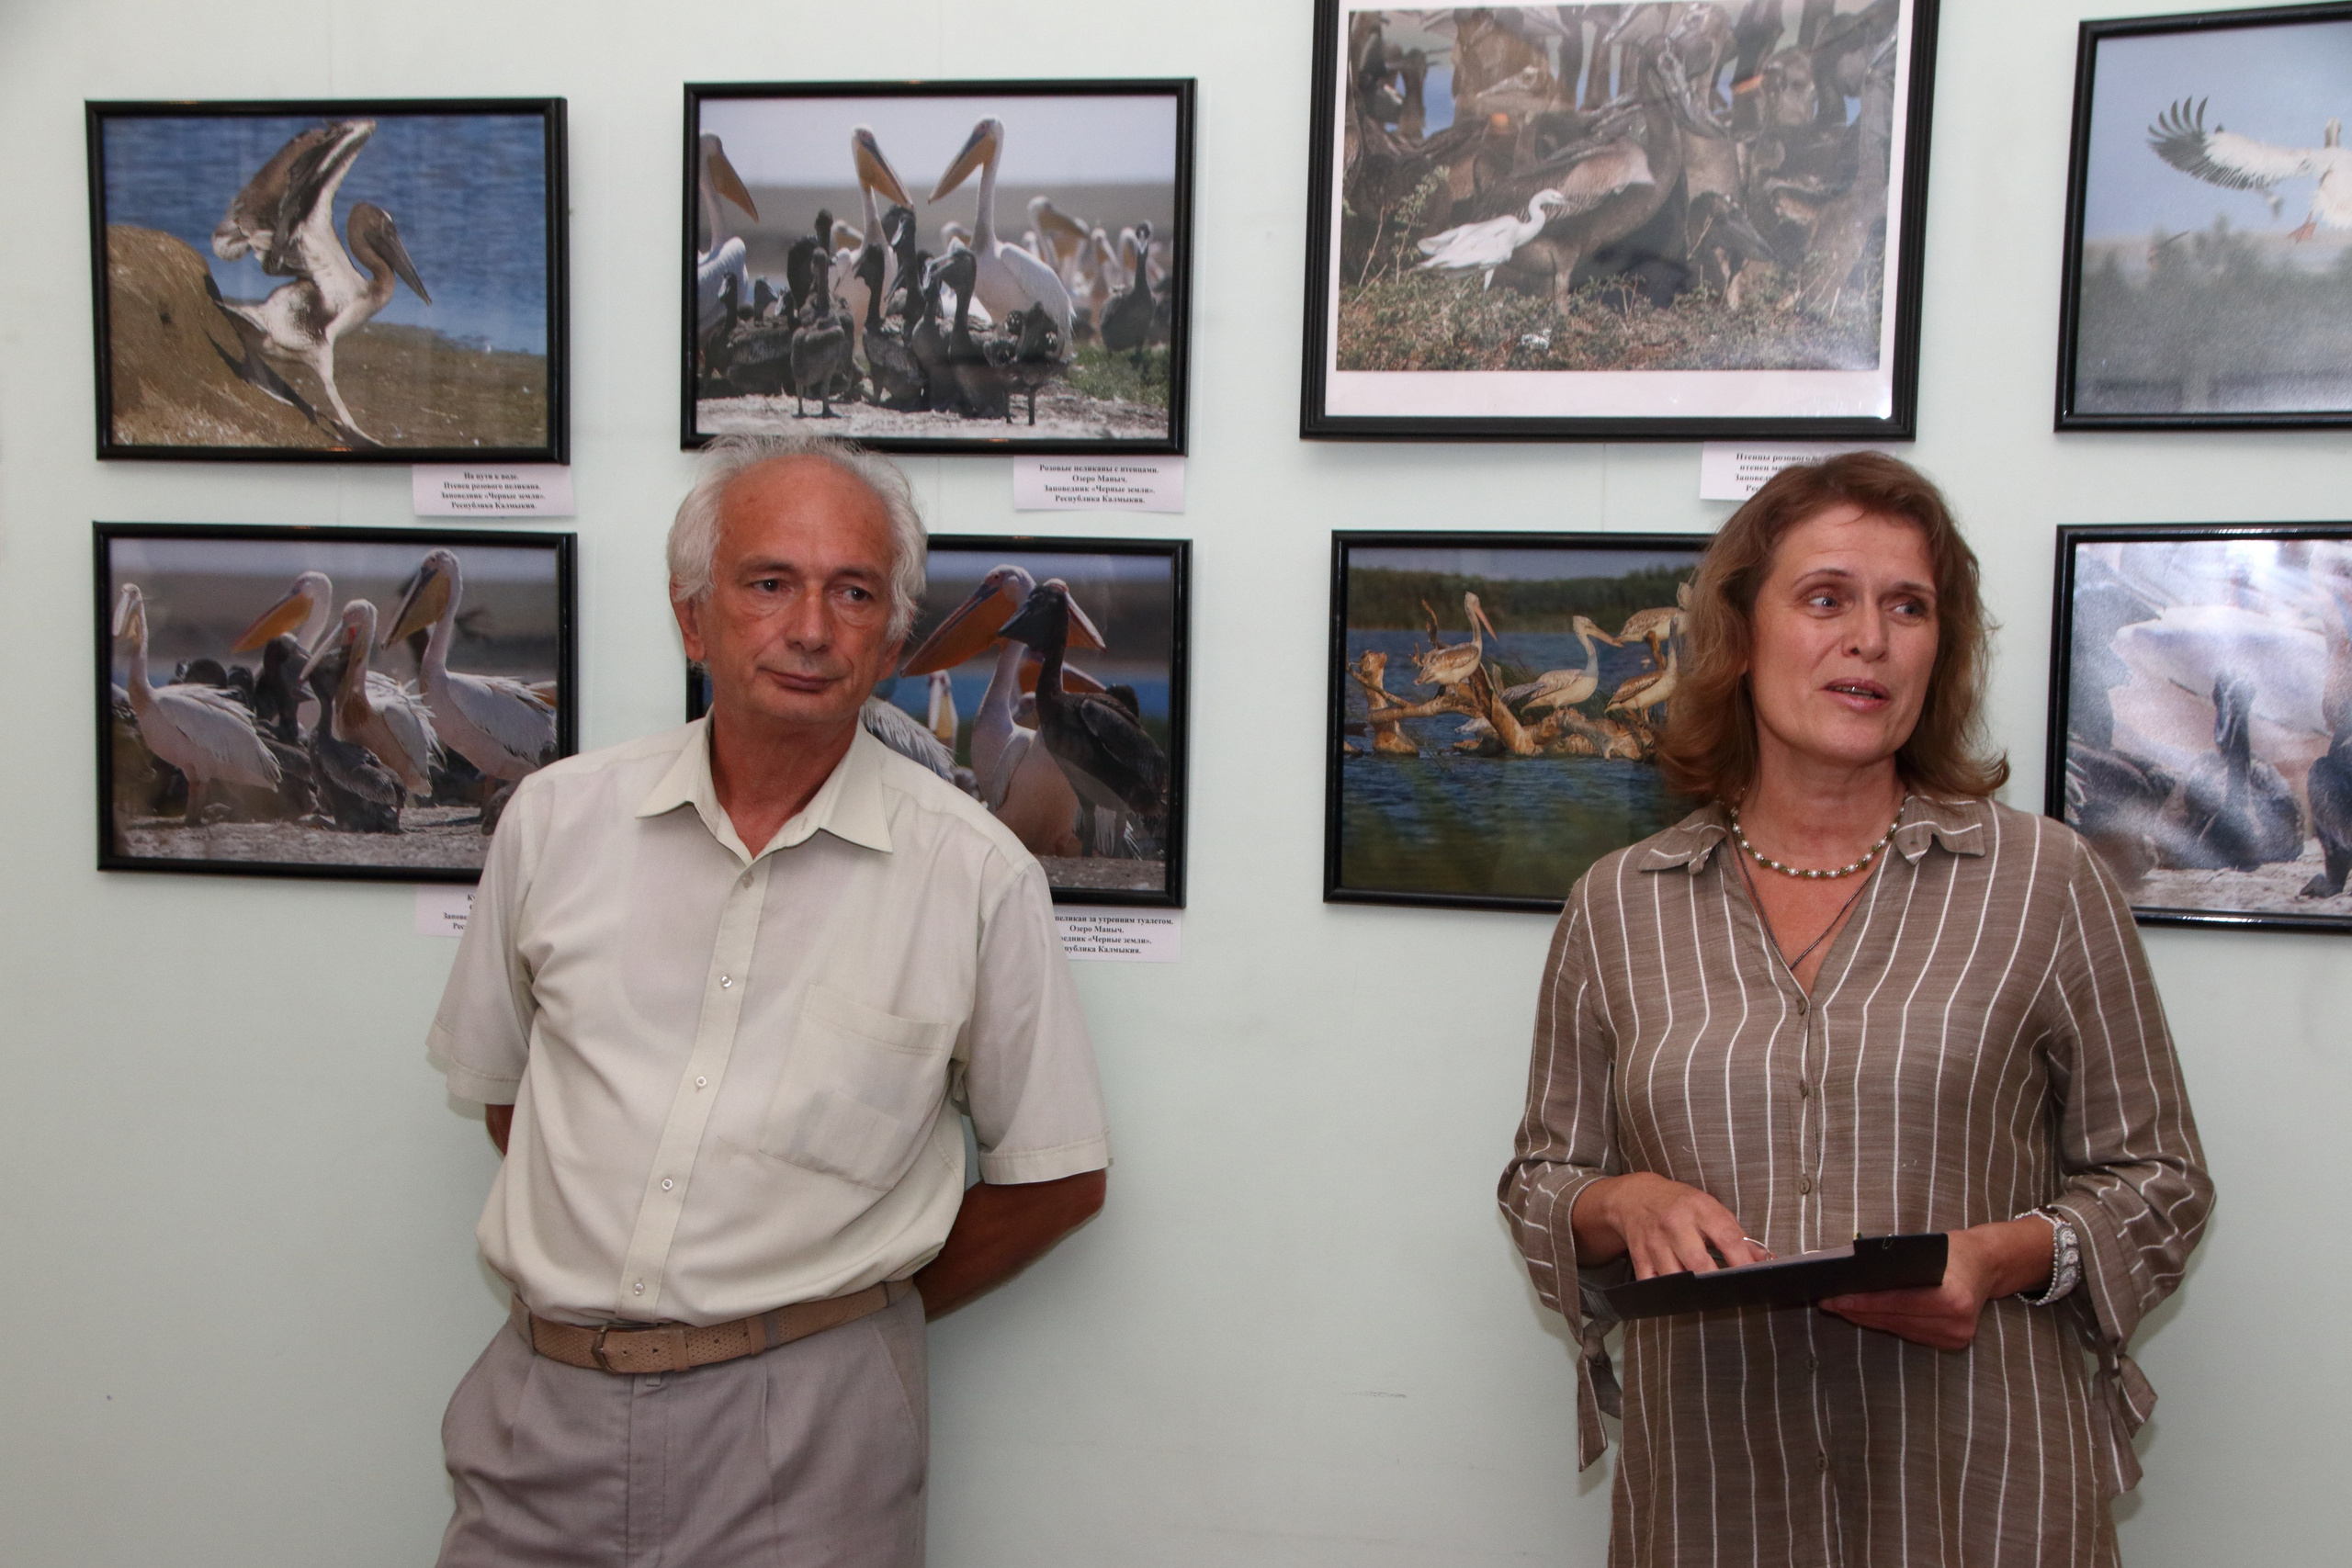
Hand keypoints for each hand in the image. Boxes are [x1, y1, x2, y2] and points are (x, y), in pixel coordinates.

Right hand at [1571, 1172, 1771, 1279]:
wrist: (1636, 1197)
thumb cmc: (1679, 1204)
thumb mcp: (1709, 1207)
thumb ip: (1736, 1233)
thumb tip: (1764, 1259)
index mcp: (1699, 1208)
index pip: (1727, 1238)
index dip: (1743, 1261)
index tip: (1755, 1276)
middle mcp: (1675, 1224)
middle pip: (1699, 1263)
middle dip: (1717, 1282)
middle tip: (1731, 1292)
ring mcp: (1655, 1242)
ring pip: (1676, 1278)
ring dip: (1692, 1291)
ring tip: (1707, 1296)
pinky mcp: (1640, 1256)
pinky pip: (1654, 1283)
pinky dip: (1667, 1293)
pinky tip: (1679, 1294)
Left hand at [1819, 1216, 2053, 1349]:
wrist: (1987, 1264)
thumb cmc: (1952, 1250)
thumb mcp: (1925, 1248)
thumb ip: (1894, 1264)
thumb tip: (1850, 1274)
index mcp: (1954, 1298)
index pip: (1897, 1302)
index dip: (1862, 1301)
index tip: (1834, 1297)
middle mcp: (1957, 1323)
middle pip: (1894, 1318)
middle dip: (1857, 1310)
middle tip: (1827, 1301)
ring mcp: (1956, 1337)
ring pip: (1898, 1328)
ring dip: (1867, 1318)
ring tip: (1839, 1306)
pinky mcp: (1952, 1343)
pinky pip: (1908, 1333)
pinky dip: (1884, 1322)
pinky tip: (1862, 1313)